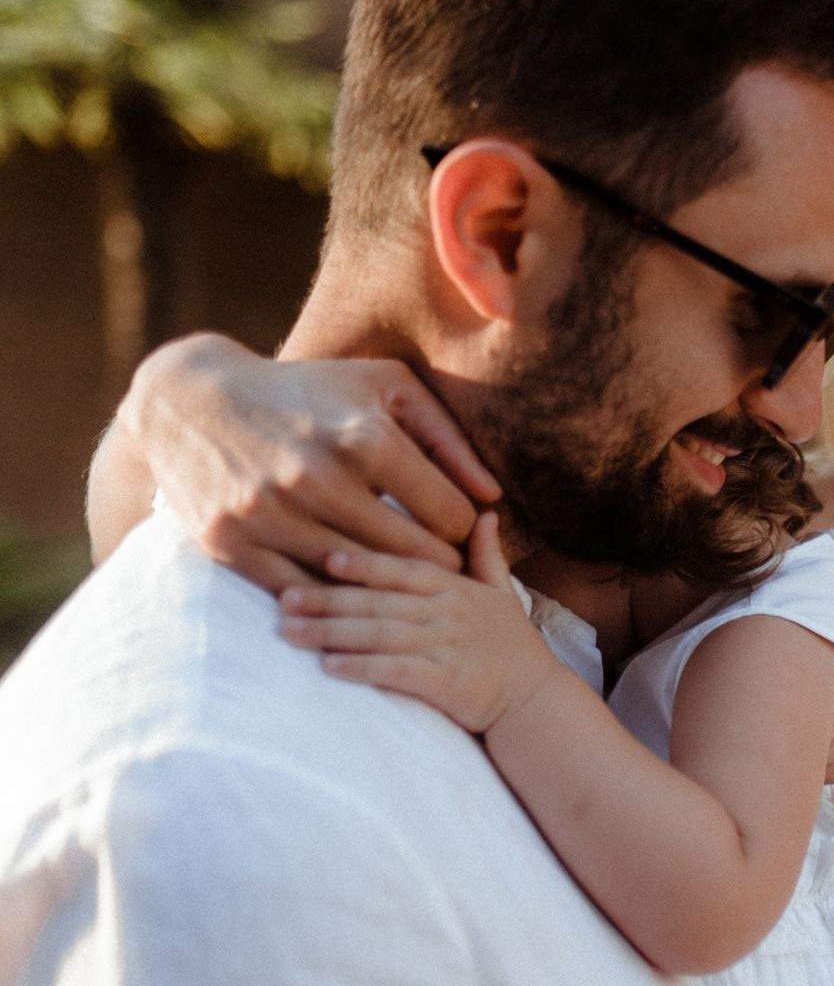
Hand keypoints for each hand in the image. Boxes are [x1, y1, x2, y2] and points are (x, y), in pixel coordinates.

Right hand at [133, 333, 501, 592]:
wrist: (190, 400)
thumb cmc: (308, 391)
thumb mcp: (385, 388)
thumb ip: (448, 439)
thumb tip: (492, 496)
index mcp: (365, 440)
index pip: (449, 516)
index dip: (462, 529)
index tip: (457, 533)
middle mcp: (317, 480)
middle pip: (413, 557)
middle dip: (437, 566)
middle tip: (444, 571)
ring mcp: (270, 516)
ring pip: (359, 582)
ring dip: (386, 588)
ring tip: (403, 585)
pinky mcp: (231, 544)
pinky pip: (301, 594)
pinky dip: (329, 597)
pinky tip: (346, 587)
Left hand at [279, 514, 564, 733]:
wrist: (537, 700)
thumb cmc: (514, 646)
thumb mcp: (503, 593)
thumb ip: (486, 554)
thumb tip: (485, 513)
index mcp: (457, 589)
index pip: (405, 568)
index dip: (366, 563)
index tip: (326, 557)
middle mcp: (449, 613)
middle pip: (380, 601)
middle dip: (329, 599)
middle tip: (285, 599)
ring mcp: (447, 647)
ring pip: (380, 634)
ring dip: (332, 632)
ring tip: (290, 632)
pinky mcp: (446, 683)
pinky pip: (396, 671)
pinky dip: (362, 668)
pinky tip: (330, 666)